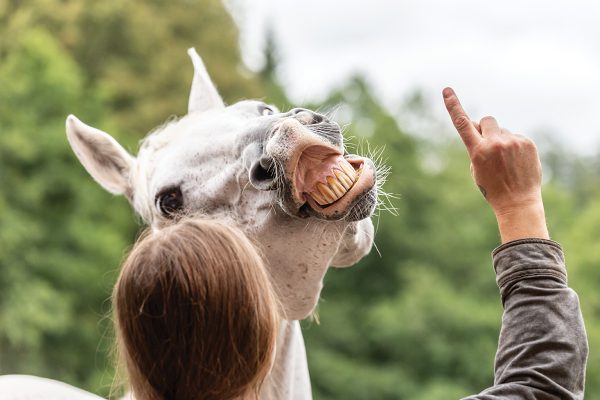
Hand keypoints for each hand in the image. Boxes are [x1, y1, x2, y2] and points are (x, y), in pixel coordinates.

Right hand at [442, 87, 548, 242]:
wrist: (517, 202)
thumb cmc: (492, 187)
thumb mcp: (476, 168)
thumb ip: (476, 145)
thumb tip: (480, 126)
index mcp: (477, 151)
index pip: (462, 124)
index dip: (453, 105)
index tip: (446, 90)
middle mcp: (495, 143)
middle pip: (487, 120)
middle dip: (486, 129)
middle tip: (489, 145)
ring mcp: (513, 142)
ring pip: (502, 130)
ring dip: (501, 140)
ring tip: (506, 161)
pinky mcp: (527, 142)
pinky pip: (516, 137)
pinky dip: (515, 146)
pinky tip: (517, 162)